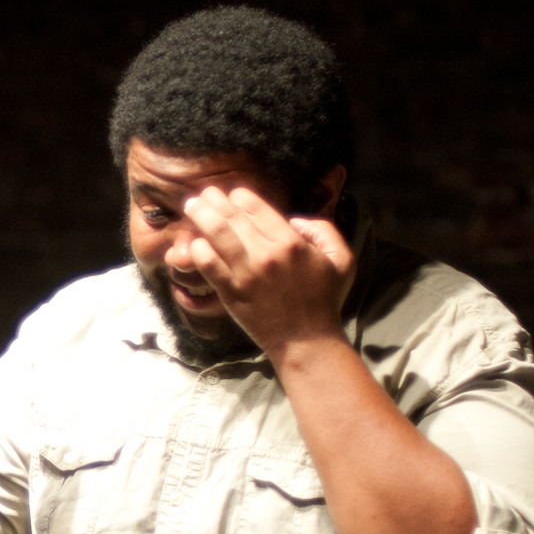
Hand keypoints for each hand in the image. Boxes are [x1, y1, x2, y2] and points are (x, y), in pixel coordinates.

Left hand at [183, 187, 354, 355]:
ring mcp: (246, 274)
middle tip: (204, 193)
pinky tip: (193, 242)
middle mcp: (266, 255)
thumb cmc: (324, 300)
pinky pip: (209, 265)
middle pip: (233, 218)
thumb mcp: (341, 260)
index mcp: (292, 244)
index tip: (233, 193)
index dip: (242, 197)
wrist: (305, 341)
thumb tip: (294, 220)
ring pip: (217, 236)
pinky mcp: (231, 293)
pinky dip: (198, 250)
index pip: (259, 210)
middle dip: (215, 201)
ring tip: (192, 206)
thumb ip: (324, 231)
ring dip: (201, 216)